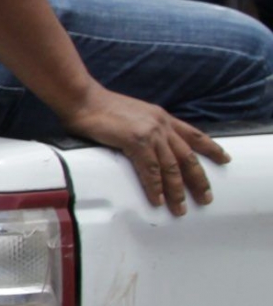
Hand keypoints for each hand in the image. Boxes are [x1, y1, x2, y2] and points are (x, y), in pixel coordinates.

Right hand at [62, 87, 227, 215]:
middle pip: (188, 156)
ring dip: (177, 190)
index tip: (224, 159)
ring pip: (172, 167)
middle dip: (199, 179)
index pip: (194, 134)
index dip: (211, 148)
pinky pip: (151, 170)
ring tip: (180, 208)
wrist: (82, 98)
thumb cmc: (98, 107)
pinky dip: (156, 187)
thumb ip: (143, 129)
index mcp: (162, 117)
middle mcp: (162, 125)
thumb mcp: (132, 114)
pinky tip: (158, 199)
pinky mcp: (136, 141)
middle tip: (206, 197)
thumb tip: (145, 146)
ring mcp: (151, 133)